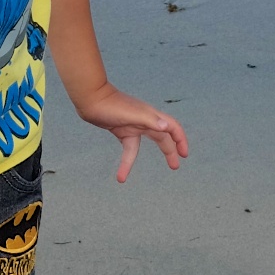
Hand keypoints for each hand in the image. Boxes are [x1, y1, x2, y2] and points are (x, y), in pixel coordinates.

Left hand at [72, 82, 189, 183]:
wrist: (90, 98)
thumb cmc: (111, 104)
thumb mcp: (132, 114)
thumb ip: (149, 120)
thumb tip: (165, 127)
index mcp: (151, 115)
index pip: (172, 127)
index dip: (180, 139)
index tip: (184, 155)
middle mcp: (145, 120)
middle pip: (163, 137)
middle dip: (170, 151)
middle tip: (175, 166)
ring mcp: (133, 125)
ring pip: (147, 142)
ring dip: (149, 156)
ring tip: (149, 168)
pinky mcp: (121, 130)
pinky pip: (128, 148)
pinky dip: (126, 162)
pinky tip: (121, 175)